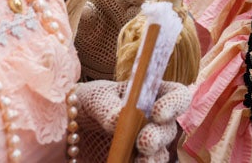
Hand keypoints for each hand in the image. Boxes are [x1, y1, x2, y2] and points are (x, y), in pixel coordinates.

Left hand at [73, 79, 189, 162]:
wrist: (74, 127)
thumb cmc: (90, 103)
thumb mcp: (94, 98)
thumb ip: (107, 106)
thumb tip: (118, 119)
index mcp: (152, 96)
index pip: (177, 96)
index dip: (173, 103)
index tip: (157, 113)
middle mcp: (155, 121)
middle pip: (169, 129)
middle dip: (158, 136)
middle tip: (144, 142)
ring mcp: (146, 144)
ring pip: (160, 154)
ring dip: (153, 159)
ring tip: (140, 162)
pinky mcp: (136, 162)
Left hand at [74, 0, 145, 80]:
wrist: (93, 64)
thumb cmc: (86, 39)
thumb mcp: (82, 29)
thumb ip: (87, 20)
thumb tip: (88, 10)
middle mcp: (120, 0)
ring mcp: (131, 15)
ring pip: (140, 5)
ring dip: (140, 6)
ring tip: (137, 10)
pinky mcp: (139, 31)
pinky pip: (145, 24)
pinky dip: (146, 24)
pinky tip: (142, 26)